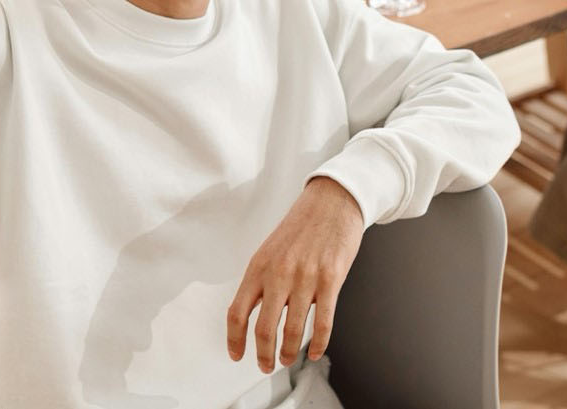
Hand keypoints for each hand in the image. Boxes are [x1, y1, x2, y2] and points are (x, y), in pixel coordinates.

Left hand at [227, 177, 363, 372]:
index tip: (236, 354)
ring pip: (293, 330)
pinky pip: (323, 322)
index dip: (234, 340)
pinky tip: (316, 351)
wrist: (332, 201)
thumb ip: (262, 280)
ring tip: (288, 359)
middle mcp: (279, 273)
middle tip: (266, 365)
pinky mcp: (331, 279)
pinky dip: (319, 343)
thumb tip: (253, 313)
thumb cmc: (302, 225)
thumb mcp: (270, 250)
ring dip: (289, 352)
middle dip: (263, 355)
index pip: (237, 312)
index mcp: (259, 266)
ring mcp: (306, 277)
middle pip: (263, 328)